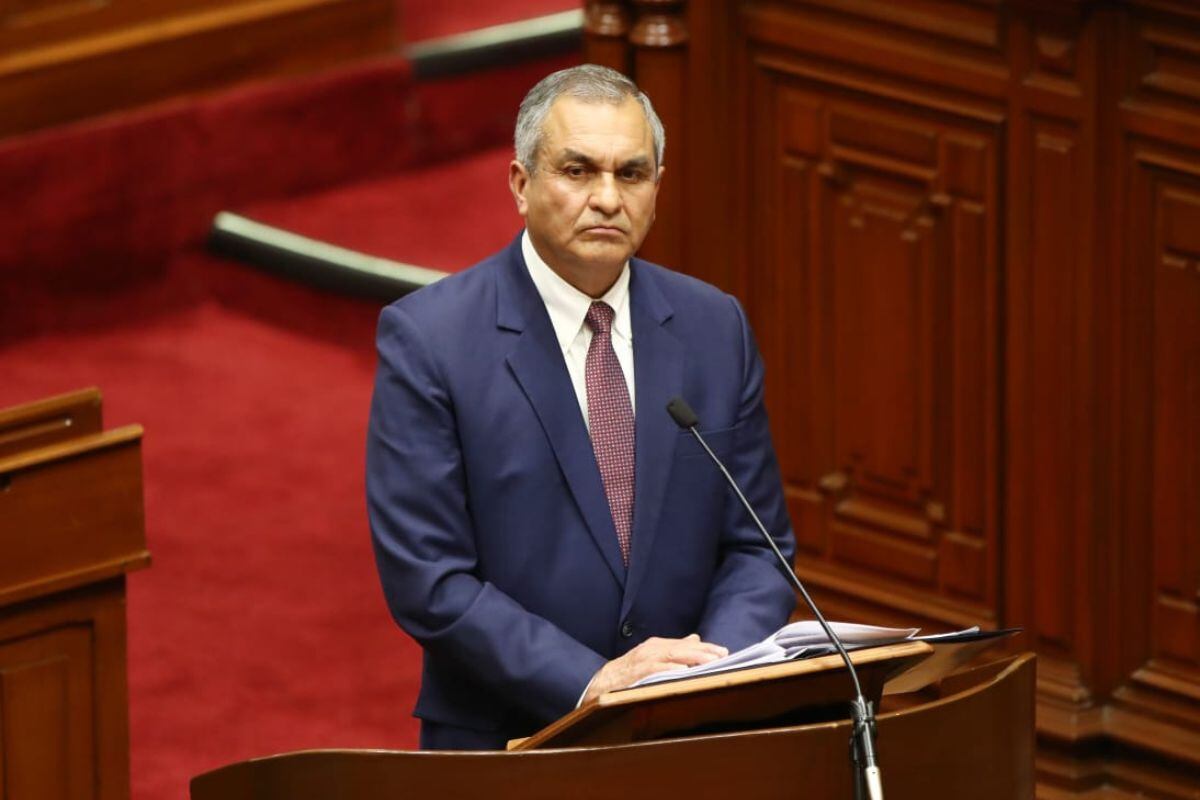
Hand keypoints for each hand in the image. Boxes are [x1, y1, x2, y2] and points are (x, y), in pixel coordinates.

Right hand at [582, 634, 727, 701]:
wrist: (601, 684)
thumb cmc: (630, 672)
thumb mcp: (653, 658)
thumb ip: (674, 649)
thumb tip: (695, 639)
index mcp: (657, 646)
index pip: (686, 644)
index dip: (705, 648)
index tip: (724, 652)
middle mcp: (651, 649)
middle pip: (681, 648)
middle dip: (703, 651)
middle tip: (722, 655)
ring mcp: (643, 660)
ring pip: (671, 656)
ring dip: (691, 658)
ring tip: (709, 662)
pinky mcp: (635, 673)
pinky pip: (655, 670)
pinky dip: (669, 669)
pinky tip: (683, 672)